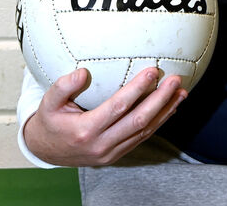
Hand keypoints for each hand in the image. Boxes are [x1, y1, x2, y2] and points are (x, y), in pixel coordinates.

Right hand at [23, 67, 186, 166]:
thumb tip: (83, 72)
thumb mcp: (48, 102)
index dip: (137, 89)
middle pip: (138, 121)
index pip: (118, 107)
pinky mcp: (117, 154)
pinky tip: (169, 108)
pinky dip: (158, 122)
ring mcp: (111, 152)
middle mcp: (102, 144)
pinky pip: (142, 137)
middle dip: (160, 100)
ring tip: (180, 92)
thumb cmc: (50, 121)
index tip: (152, 71)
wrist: (46, 151)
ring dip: (165, 111)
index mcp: (86, 130)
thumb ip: (63, 86)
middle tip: (174, 80)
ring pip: (144, 131)